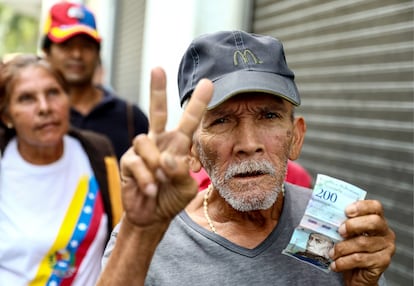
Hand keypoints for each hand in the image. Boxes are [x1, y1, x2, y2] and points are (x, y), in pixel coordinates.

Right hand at [119, 67, 212, 227]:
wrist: (151, 216)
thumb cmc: (171, 198)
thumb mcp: (185, 188)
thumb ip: (181, 172)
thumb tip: (166, 158)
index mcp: (177, 144)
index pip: (189, 121)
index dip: (197, 103)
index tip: (207, 82)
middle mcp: (159, 142)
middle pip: (157, 111)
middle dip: (157, 90)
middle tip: (157, 68)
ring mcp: (142, 151)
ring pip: (145, 141)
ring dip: (155, 163)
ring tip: (159, 181)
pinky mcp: (128, 161)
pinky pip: (137, 162)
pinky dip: (146, 178)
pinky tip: (150, 190)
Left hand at [329, 200, 395, 285]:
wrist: (357, 275)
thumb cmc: (350, 250)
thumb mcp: (347, 234)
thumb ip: (342, 224)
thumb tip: (324, 217)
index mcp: (377, 220)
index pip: (375, 206)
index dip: (362, 206)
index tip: (346, 211)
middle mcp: (385, 232)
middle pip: (373, 222)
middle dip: (353, 225)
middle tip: (339, 231)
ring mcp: (386, 248)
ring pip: (363, 243)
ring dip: (342, 248)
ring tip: (331, 253)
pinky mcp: (382, 262)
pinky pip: (360, 259)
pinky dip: (343, 262)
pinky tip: (335, 264)